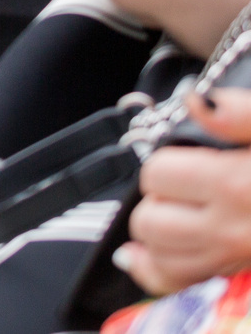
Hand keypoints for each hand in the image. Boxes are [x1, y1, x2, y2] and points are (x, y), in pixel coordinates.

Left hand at [119, 90, 250, 294]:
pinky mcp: (241, 275)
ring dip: (155, 233)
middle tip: (181, 187)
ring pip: (159, 255)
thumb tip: (197, 102)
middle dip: (156, 199)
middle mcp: (232, 229)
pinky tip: (144, 254)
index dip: (165, 162)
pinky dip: (157, 269)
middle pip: (151, 219)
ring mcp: (236, 258)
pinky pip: (180, 283)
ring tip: (171, 211)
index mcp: (235, 184)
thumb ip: (240, 112)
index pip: (157, 174)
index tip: (184, 160)